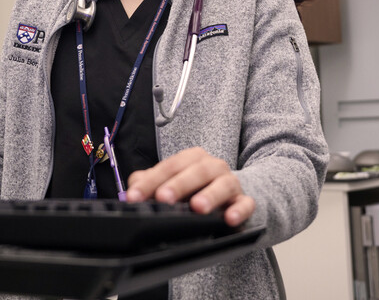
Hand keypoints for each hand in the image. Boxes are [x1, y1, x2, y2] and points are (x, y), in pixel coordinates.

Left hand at [125, 147, 254, 226]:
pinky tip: (229, 219)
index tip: (135, 196)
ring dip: (210, 195)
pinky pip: (245, 204)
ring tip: (197, 207)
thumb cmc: (196, 187)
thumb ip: (151, 183)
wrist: (230, 195)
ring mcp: (230, 183)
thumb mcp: (172, 182)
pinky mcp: (244, 201)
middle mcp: (212, 167)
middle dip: (178, 185)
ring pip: (222, 185)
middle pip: (195, 171)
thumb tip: (133, 188)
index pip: (169, 166)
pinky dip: (239, 210)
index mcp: (192, 159)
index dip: (150, 181)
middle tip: (164, 198)